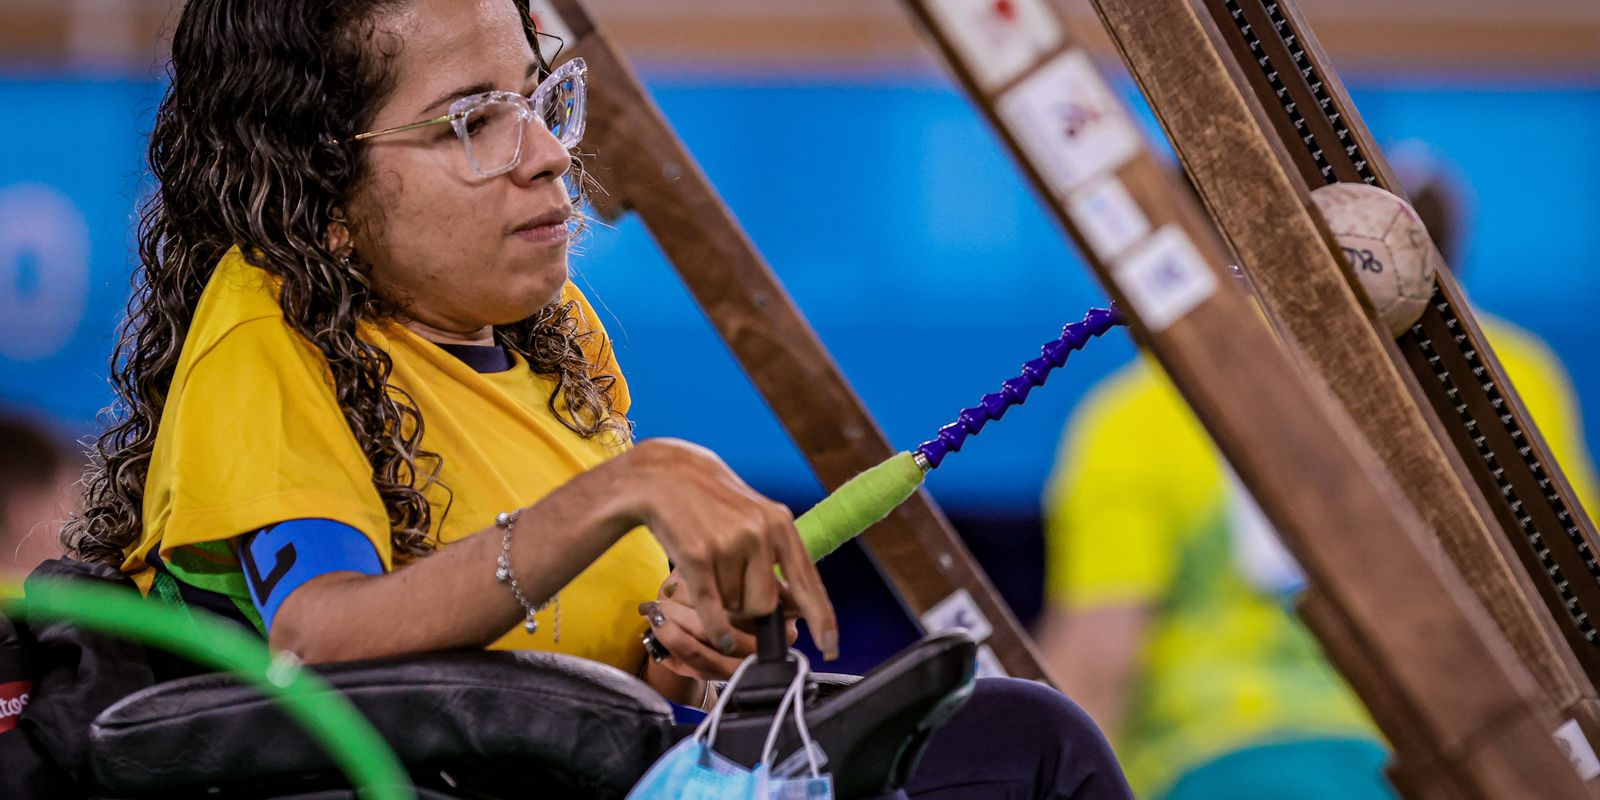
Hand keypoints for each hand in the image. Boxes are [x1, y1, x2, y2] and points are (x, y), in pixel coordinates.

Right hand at [615, 439, 837, 660]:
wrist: (666, 474)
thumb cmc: (714, 503)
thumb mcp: (756, 519)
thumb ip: (778, 560)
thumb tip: (797, 610)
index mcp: (780, 525)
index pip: (808, 582)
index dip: (821, 619)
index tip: (830, 647)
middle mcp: (759, 533)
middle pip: (765, 606)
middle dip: (748, 608)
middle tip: (729, 585)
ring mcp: (728, 543)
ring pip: (734, 606)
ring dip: (722, 601)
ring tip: (709, 570)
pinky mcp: (696, 555)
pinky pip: (713, 608)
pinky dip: (716, 627)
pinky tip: (718, 632)